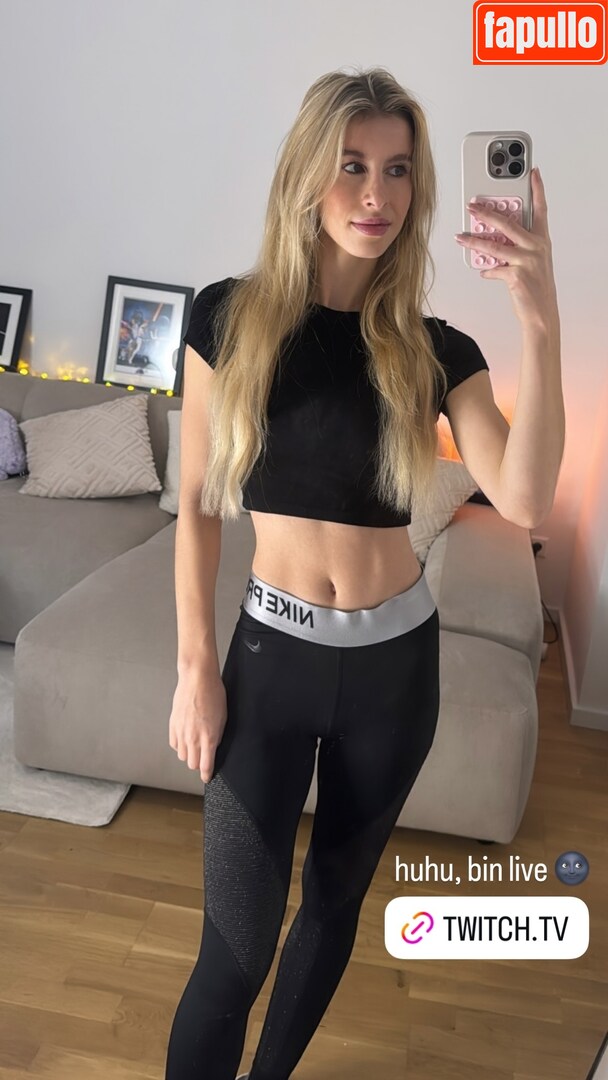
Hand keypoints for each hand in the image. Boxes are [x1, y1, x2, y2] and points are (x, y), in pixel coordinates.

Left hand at [455, 167, 558, 331]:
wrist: (541, 315)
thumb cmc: (536, 288)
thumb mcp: (533, 262)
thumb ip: (517, 248)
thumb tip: (493, 242)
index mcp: (542, 240)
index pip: (540, 209)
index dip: (537, 189)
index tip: (532, 172)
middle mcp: (536, 247)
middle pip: (508, 223)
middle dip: (487, 212)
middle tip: (472, 205)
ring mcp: (527, 261)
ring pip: (494, 245)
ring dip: (474, 240)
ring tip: (461, 236)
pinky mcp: (516, 276)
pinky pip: (493, 269)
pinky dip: (486, 270)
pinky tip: (483, 271)